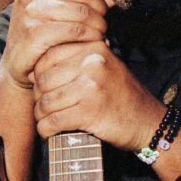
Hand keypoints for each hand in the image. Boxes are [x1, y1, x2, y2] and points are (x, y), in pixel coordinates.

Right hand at [0, 0, 109, 91]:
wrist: (17, 62)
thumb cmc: (41, 31)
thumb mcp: (55, 6)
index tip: (99, 0)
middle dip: (100, 7)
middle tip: (104, 21)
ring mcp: (31, 11)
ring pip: (82, 11)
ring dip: (98, 23)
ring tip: (101, 32)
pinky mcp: (35, 33)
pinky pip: (76, 30)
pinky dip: (90, 36)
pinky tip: (93, 41)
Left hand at [32, 39, 164, 149]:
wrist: (149, 122)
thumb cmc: (121, 97)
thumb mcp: (101, 68)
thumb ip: (72, 62)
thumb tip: (32, 71)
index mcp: (93, 48)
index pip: (48, 56)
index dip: (39, 75)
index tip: (44, 89)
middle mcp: (92, 63)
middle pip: (43, 79)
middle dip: (38, 98)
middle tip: (43, 109)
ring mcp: (91, 87)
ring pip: (45, 102)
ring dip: (41, 116)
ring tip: (46, 121)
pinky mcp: (90, 111)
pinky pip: (53, 121)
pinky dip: (46, 130)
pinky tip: (49, 132)